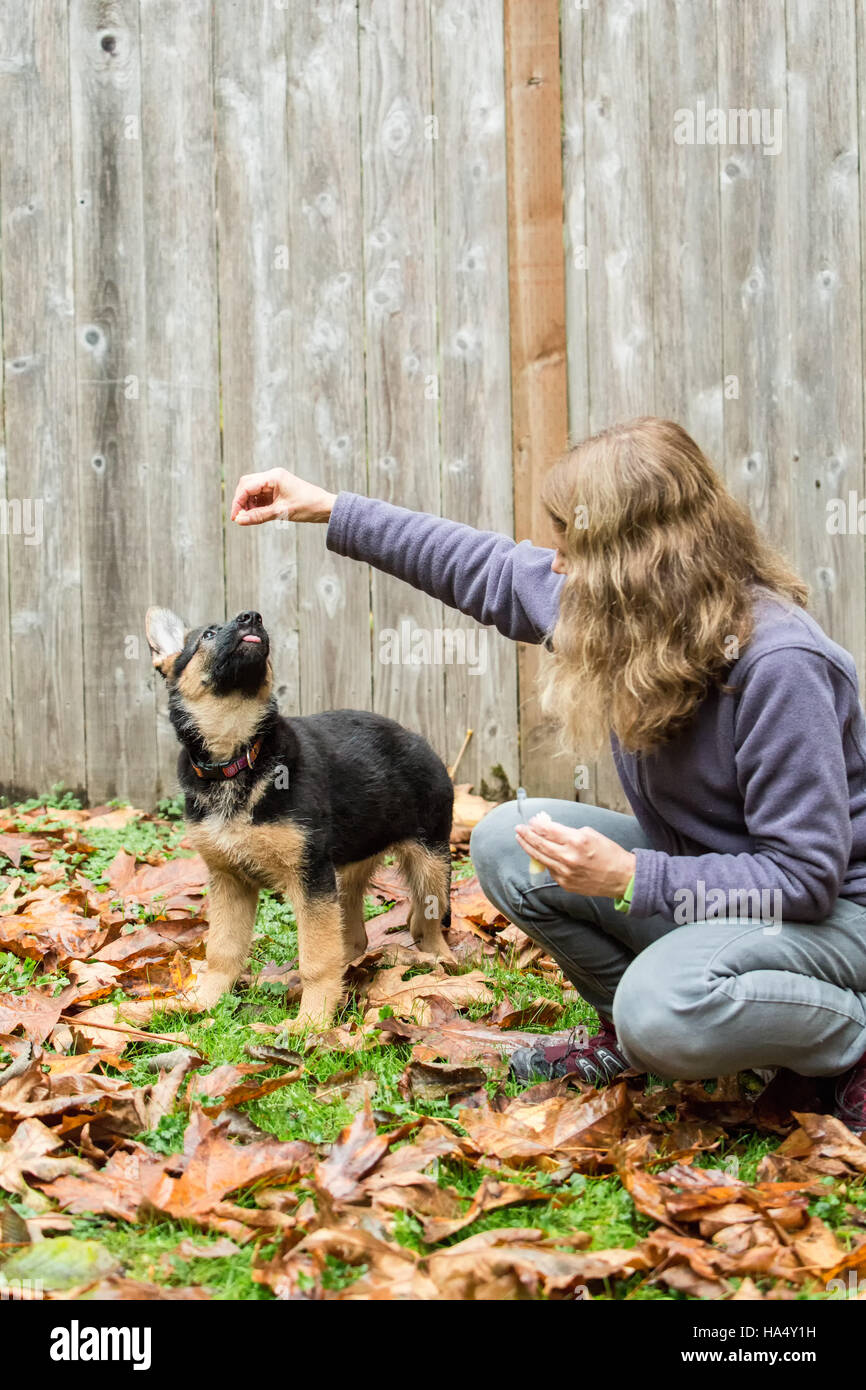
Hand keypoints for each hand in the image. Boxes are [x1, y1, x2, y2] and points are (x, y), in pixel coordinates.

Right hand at [230, 469, 336, 525]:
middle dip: (241, 501)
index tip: (235, 517)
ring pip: (252, 491)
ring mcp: (275, 482)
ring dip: (249, 504)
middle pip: (246, 485)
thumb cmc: (307, 507)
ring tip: (251, 518)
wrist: (325, 507)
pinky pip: (261, 495)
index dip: (238, 502)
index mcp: (273, 476)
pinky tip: (258, 515)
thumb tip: (239, 520)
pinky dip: (256, 505)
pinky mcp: (277, 489)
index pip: (246, 486)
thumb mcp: (280, 513)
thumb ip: (258, 516)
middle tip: (241, 518)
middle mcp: (272, 476)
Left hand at [515, 816, 635, 898]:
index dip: (537, 824)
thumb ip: (568, 832)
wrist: (622, 877)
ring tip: (521, 839)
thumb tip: (548, 829)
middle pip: (540, 844)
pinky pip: (550, 869)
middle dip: (527, 835)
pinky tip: (541, 854)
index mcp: (576, 841)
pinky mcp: (565, 884)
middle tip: (519, 829)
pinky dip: (545, 860)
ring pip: (540, 858)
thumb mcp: (590, 834)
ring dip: (528, 847)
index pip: (548, 830)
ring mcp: (565, 872)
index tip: (531, 820)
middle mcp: (569, 857)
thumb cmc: (608, 853)